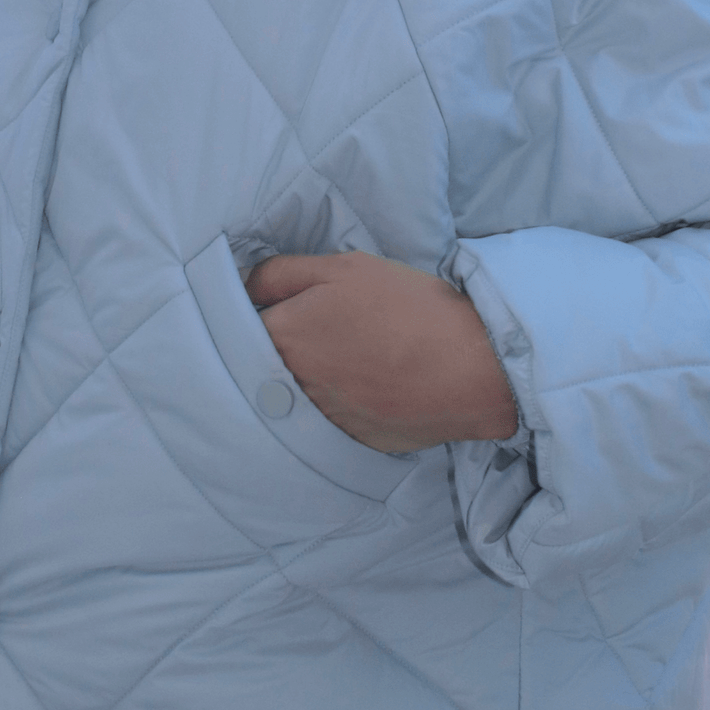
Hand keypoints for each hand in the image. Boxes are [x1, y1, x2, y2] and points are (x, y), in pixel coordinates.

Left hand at [244, 250, 516, 452]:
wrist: (469, 367)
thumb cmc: (406, 307)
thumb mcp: (342, 267)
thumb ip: (281, 274)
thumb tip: (246, 288)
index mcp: (282, 336)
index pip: (239, 326)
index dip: (260, 314)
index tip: (281, 308)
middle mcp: (288, 384)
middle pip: (260, 364)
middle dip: (279, 348)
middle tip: (320, 332)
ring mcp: (316, 419)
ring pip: (290, 394)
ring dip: (304, 378)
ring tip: (346, 359)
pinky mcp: (343, 442)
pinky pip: (321, 420)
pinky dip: (333, 404)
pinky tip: (362, 385)